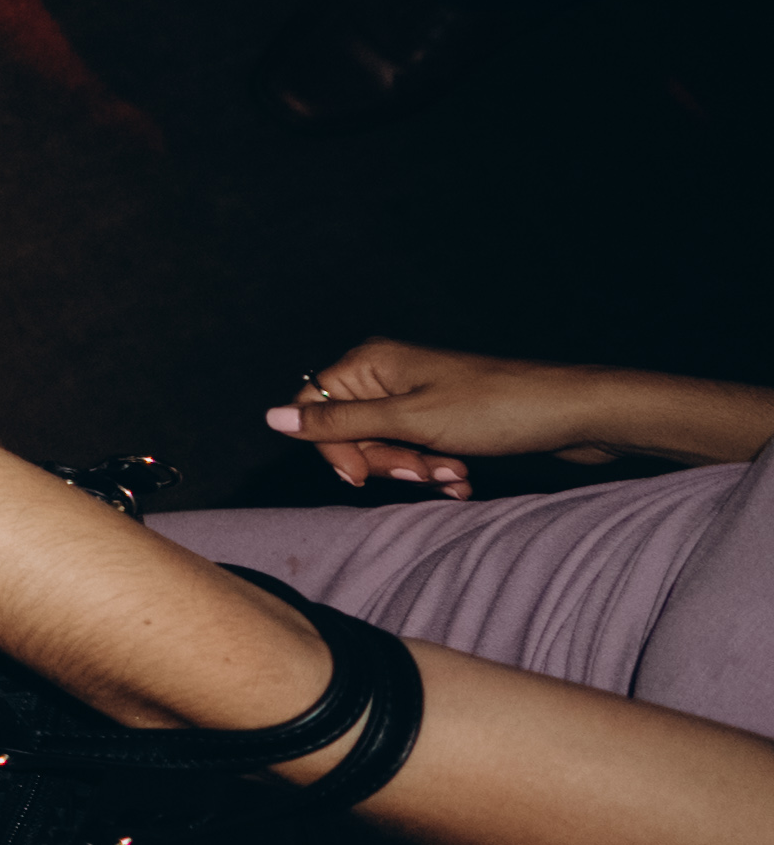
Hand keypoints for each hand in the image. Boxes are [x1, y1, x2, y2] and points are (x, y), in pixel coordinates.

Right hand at [268, 339, 773, 492]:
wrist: (573, 415)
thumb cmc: (496, 409)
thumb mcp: (409, 421)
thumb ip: (338, 423)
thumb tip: (272, 419)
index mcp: (370, 364)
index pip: (313, 410)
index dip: (333, 448)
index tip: (365, 477)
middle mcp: (388, 376)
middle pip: (351, 432)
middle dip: (387, 462)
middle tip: (425, 471)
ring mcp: (418, 397)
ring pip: (387, 448)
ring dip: (418, 470)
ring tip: (457, 473)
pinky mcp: (445, 419)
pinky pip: (418, 453)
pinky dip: (436, 472)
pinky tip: (464, 480)